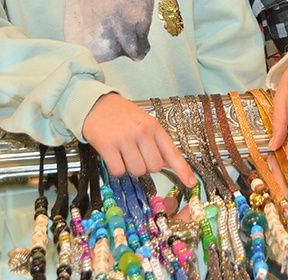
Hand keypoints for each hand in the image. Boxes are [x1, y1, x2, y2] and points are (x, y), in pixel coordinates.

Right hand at [81, 92, 195, 187]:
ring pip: (137, 171)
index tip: (191, 182)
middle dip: (147, 166)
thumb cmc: (123, 115)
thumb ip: (157, 142)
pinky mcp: (107, 145)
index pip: (172, 152)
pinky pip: (119, 171)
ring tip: (125, 153)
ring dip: (131, 168)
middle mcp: (141, 131)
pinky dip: (117, 169)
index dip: (183, 170)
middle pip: (154, 167)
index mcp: (154, 126)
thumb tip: (168, 164)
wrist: (97, 104)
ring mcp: (124, 138)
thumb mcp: (145, 122)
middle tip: (137, 155)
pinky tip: (114, 156)